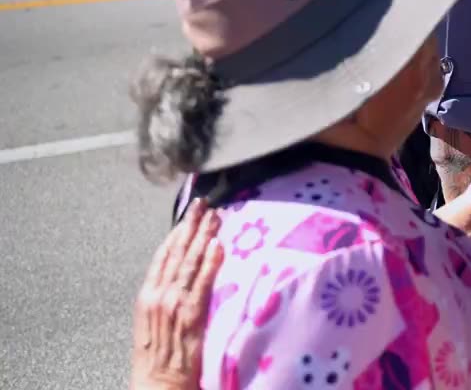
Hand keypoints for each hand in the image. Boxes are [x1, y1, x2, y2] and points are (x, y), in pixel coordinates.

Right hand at [130, 197, 222, 389]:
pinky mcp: (191, 315)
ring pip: (190, 262)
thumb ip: (165, 297)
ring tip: (216, 215)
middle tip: (204, 204)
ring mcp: (174, 303)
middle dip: (191, 226)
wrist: (157, 383)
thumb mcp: (153, 321)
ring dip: (204, 236)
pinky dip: (210, 261)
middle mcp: (158, 295)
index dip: (177, 232)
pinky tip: (218, 244)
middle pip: (177, 252)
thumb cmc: (157, 356)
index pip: (164, 256)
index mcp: (147, 295)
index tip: (189, 214)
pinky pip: (203, 283)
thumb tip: (181, 275)